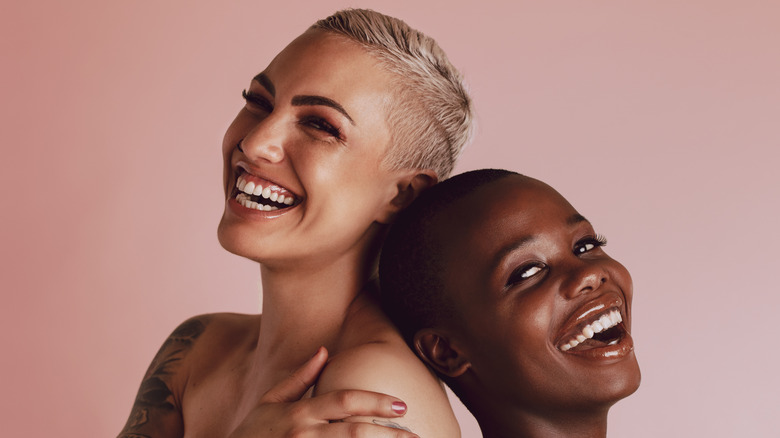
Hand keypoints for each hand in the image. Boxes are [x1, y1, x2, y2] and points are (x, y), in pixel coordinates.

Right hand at [228, 347, 418, 437]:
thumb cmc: (250, 435)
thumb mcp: (270, 403)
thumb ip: (300, 378)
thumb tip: (324, 350)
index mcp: (300, 413)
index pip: (345, 401)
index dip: (377, 401)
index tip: (402, 405)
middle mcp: (303, 433)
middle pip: (354, 431)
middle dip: (389, 433)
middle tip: (415, 434)